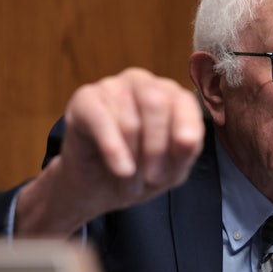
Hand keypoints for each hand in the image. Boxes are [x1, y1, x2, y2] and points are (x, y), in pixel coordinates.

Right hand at [16, 68, 204, 234]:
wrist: (99, 188)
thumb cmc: (140, 171)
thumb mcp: (171, 170)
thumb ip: (185, 151)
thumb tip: (187, 139)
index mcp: (170, 95)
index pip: (184, 102)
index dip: (183, 134)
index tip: (176, 163)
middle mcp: (142, 84)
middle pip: (156, 103)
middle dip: (156, 148)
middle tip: (152, 179)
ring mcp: (112, 87)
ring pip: (129, 120)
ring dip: (132, 160)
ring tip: (129, 182)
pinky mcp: (85, 99)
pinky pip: (101, 120)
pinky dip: (113, 148)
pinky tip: (120, 169)